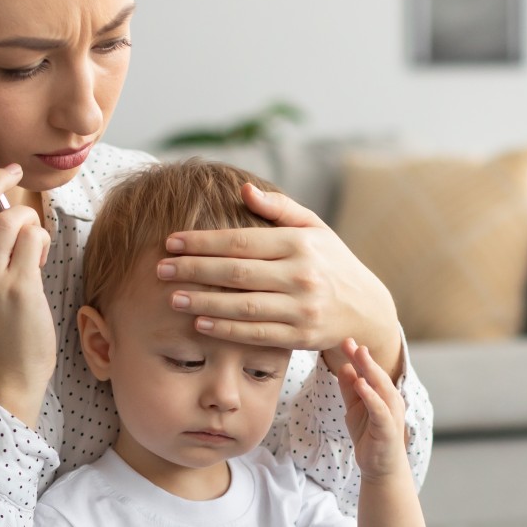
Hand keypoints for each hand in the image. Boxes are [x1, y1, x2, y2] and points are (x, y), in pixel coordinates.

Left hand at [158, 182, 403, 378]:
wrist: (366, 309)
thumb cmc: (331, 263)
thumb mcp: (314, 228)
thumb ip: (278, 208)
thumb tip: (243, 190)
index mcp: (300, 243)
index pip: (241, 241)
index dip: (203, 241)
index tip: (171, 242)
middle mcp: (302, 275)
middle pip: (236, 272)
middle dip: (194, 269)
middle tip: (160, 268)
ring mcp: (302, 308)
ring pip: (243, 305)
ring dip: (204, 302)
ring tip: (172, 297)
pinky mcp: (301, 336)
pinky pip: (256, 333)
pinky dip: (226, 329)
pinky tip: (200, 323)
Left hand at [336, 338, 410, 481]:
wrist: (380, 466)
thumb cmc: (369, 435)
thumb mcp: (354, 408)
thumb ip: (350, 389)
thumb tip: (345, 366)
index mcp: (382, 393)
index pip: (369, 371)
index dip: (358, 356)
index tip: (345, 340)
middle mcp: (390, 400)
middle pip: (376, 375)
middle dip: (364, 358)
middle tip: (350, 341)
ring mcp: (391, 413)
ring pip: (381, 388)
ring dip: (369, 371)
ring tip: (358, 355)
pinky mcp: (388, 428)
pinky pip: (379, 409)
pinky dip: (371, 396)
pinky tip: (361, 384)